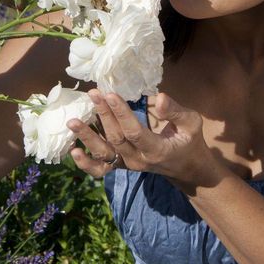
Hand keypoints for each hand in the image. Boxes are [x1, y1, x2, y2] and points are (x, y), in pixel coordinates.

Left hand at [66, 89, 222, 186]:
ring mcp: (128, 165)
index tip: (110, 94)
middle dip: (103, 115)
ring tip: (72, 122)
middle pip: (116, 139)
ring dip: (87, 137)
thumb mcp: (192, 123)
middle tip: (93, 94)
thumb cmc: (190, 141)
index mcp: (156, 150)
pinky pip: (102, 168)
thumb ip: (176, 111)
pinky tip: (73, 151)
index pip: (134, 132)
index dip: (120, 114)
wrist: (187, 169)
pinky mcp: (122, 166)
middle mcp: (139, 160)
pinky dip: (86, 163)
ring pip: (104, 153)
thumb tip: (159, 97)